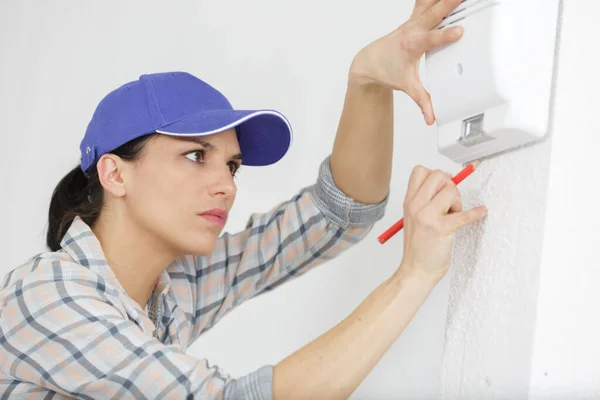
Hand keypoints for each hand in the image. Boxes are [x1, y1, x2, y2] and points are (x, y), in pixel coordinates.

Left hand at [349, 0, 463, 124]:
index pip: (431, 39)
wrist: (369, 62)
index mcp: (411, 45)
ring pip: (428, 3)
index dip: (445, 35)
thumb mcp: (407, 87)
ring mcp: (412, 21)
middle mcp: (412, 30)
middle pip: (432, 14)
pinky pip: (424, 2)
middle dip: (448, 4)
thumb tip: (431, 118)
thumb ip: (422, 102)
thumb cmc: (386, 71)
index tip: (459, 31)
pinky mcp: (413, 17)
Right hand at [398, 166, 487, 281]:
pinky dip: (476, 213)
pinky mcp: (441, 229)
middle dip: (449, 184)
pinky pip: (463, 215)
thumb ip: (423, 200)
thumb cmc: (418, 246)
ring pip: (451, 190)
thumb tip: (445, 183)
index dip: (434, 175)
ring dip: (458, 201)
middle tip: (450, 201)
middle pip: (437, 175)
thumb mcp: (413, 218)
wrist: (416, 269)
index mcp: (409, 202)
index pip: (420, 171)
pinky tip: (481, 212)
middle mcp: (416, 206)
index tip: (442, 186)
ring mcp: (427, 217)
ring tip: (453, 214)